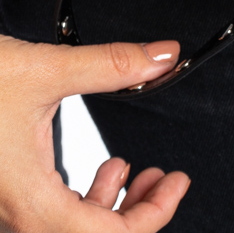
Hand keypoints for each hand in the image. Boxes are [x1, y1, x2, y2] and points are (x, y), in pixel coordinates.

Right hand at [0, 35, 189, 232]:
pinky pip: (49, 214)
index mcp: (25, 200)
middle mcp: (12, 213)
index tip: (175, 184)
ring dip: (110, 205)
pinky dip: (84, 196)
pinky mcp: (2, 190)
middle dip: (137, 212)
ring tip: (137, 173)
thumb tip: (162, 57)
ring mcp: (5, 205)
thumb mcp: (45, 68)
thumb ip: (110, 65)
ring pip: (67, 229)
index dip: (150, 217)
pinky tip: (101, 170)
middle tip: (165, 180)